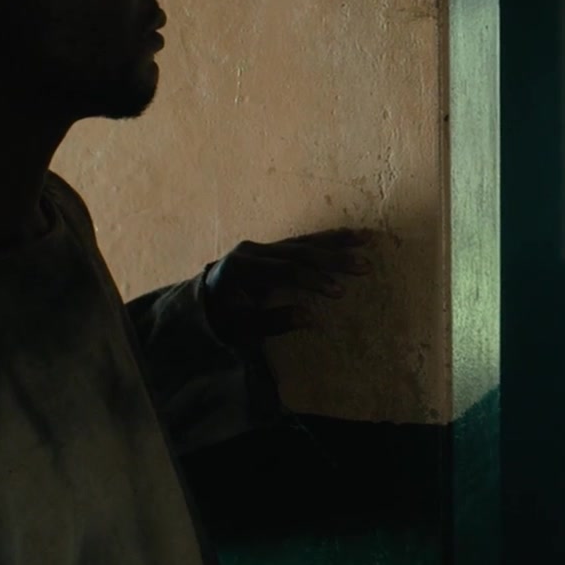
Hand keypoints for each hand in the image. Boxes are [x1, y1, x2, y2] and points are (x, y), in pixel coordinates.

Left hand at [200, 228, 375, 343]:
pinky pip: (300, 242)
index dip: (313, 280)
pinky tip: (346, 235)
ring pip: (302, 241)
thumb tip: (310, 318)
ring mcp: (260, 247)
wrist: (200, 306)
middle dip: (333, 258)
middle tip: (363, 266)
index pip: (284, 271)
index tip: (339, 292)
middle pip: (298, 252)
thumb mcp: (240, 329)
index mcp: (240, 268)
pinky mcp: (270, 248)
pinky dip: (325, 240)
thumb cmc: (220, 321)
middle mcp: (251, 250)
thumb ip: (273, 322)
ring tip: (364, 238)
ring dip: (335, 240)